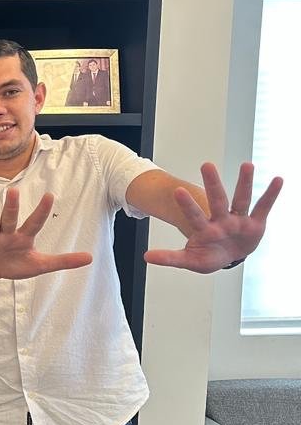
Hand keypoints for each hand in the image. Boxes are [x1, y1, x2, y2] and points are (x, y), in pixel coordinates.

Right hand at [0, 189, 91, 283]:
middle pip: (10, 219)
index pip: (35, 223)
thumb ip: (64, 260)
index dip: (42, 211)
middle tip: (14, 190)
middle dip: (12, 206)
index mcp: (24, 238)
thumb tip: (90, 257)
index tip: (50, 195)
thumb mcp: (41, 265)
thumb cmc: (16, 264)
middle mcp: (8, 235)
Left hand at [144, 162, 282, 272]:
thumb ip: (170, 257)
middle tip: (206, 165)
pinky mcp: (255, 223)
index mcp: (204, 229)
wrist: (228, 257)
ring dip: (244, 182)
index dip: (186, 205)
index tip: (177, 190)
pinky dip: (270, 195)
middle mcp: (221, 220)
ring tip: (247, 165)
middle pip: (217, 200)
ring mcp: (238, 220)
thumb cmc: (208, 256)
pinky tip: (278, 180)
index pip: (194, 215)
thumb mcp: (189, 260)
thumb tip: (146, 256)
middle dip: (212, 184)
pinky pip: (263, 207)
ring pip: (241, 198)